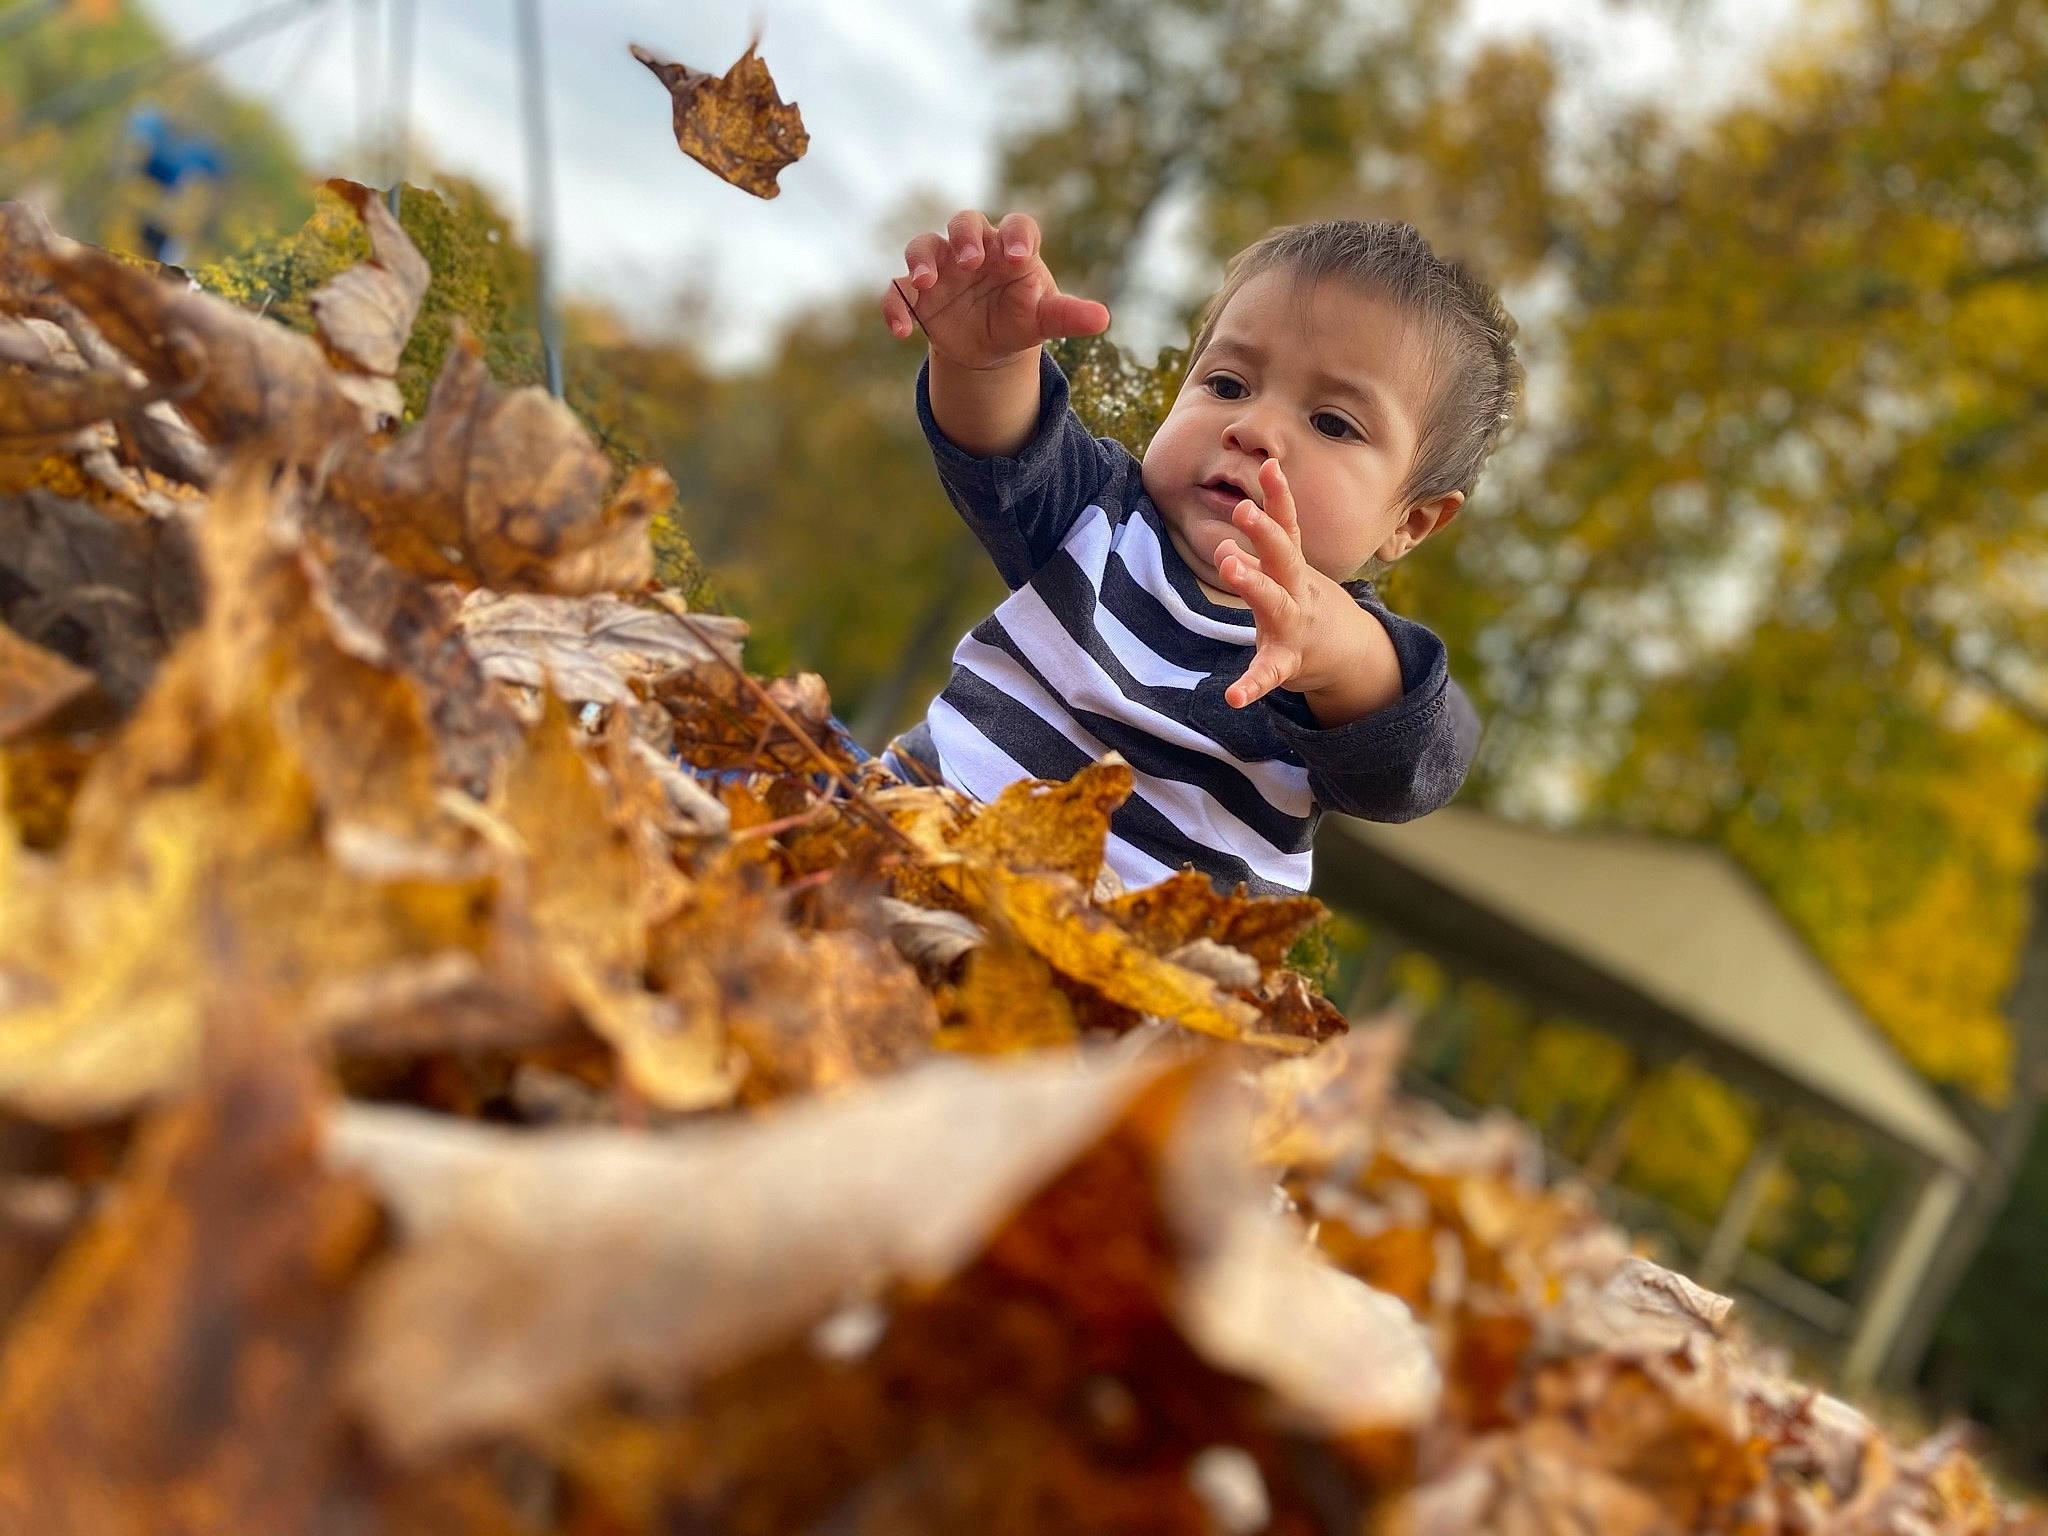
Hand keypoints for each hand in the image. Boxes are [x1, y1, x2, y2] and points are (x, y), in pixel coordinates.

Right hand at [880, 210, 1108, 370]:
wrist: (987, 344)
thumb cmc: (1020, 318)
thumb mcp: (1044, 320)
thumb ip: (1068, 315)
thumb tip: (1103, 319)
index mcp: (1010, 247)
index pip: (1016, 226)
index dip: (1016, 235)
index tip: (1017, 256)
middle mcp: (973, 248)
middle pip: (964, 222)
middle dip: (965, 236)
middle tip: (970, 259)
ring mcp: (941, 267)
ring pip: (924, 246)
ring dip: (922, 260)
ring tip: (927, 282)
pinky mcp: (916, 293)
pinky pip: (898, 290)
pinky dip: (895, 306)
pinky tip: (902, 331)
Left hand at [1215, 460, 1399, 721]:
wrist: (1344, 653)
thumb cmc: (1302, 603)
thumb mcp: (1284, 575)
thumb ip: (1256, 556)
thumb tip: (1223, 546)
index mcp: (1293, 567)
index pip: (1287, 526)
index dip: (1279, 497)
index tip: (1270, 466)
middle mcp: (1296, 591)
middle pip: (1283, 556)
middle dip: (1264, 533)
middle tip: (1243, 509)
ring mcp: (1292, 626)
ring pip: (1274, 603)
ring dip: (1254, 584)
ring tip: (1230, 566)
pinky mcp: (1284, 662)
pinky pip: (1266, 673)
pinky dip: (1250, 685)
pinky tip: (1232, 698)